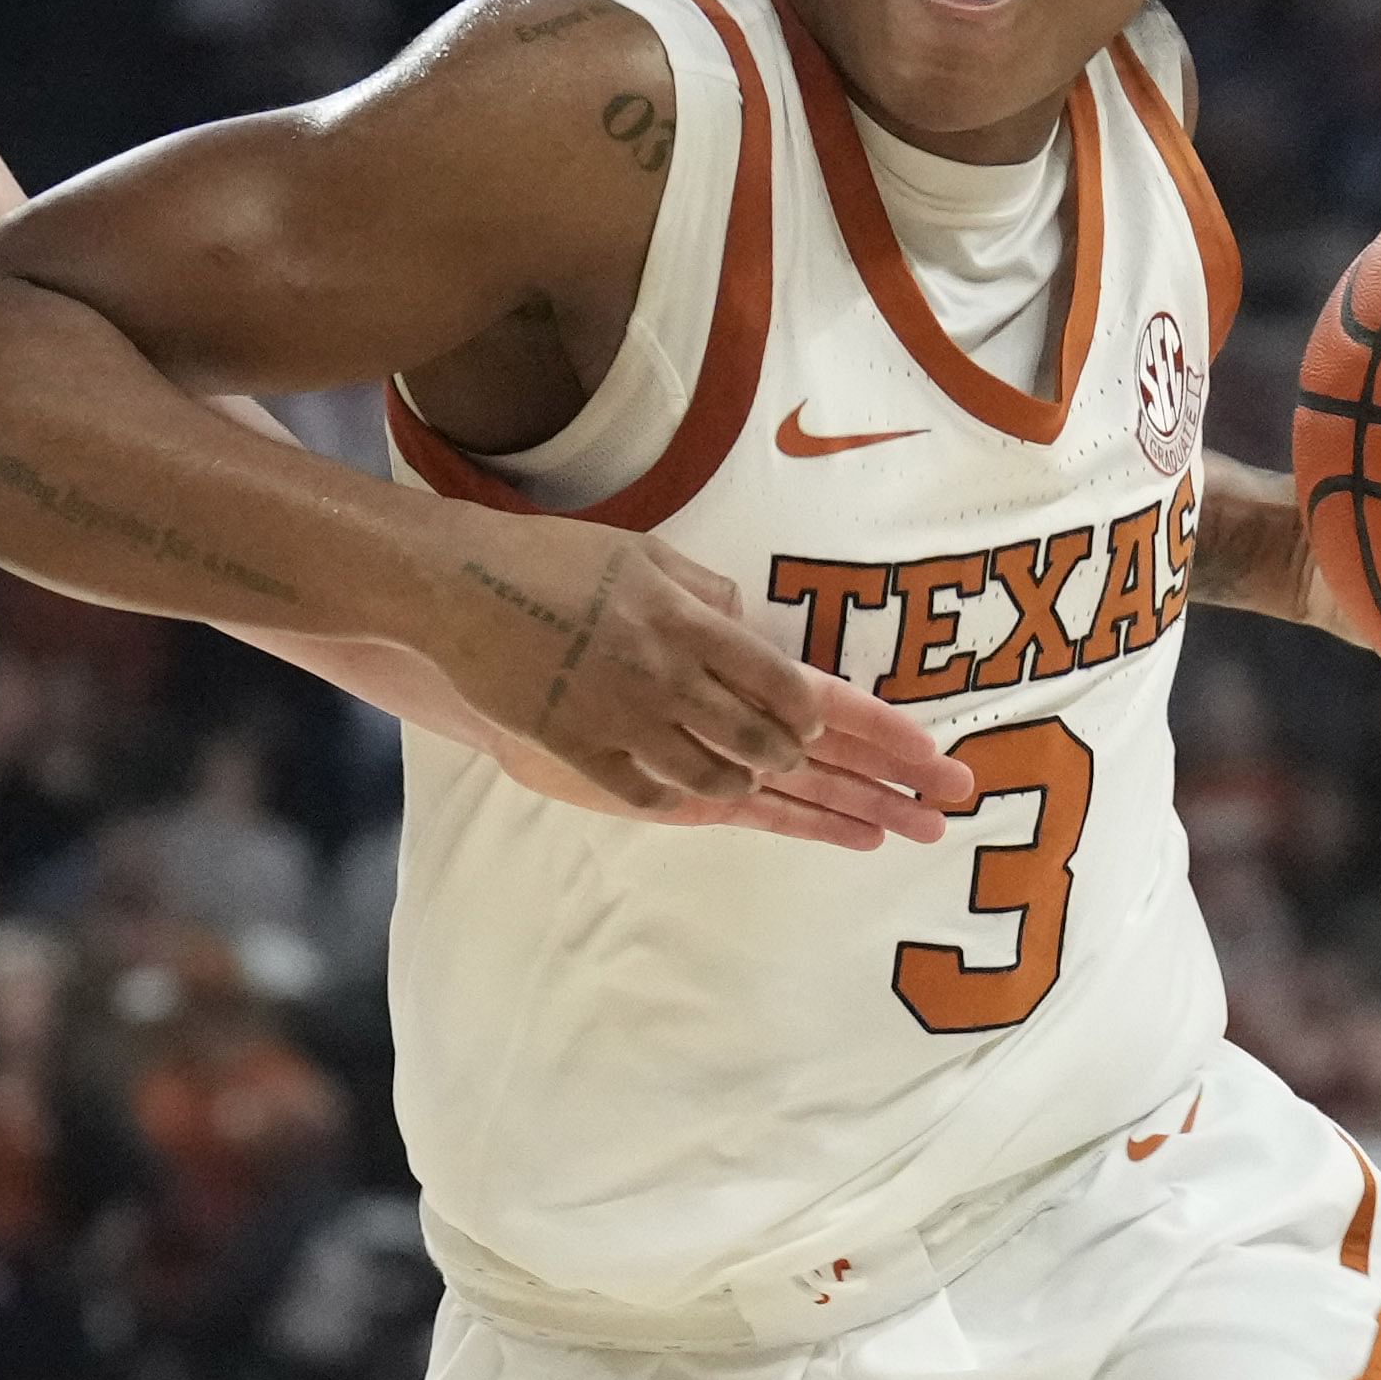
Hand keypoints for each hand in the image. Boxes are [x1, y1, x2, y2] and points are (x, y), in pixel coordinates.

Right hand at [421, 509, 972, 839]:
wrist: (452, 593)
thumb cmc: (551, 563)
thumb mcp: (642, 557)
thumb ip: (704, 595)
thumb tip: (752, 624)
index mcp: (691, 627)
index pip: (794, 689)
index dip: (858, 726)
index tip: (918, 752)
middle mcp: (668, 682)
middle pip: (778, 748)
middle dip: (861, 783)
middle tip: (928, 812)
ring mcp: (625, 726)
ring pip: (726, 780)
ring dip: (793, 802)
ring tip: (857, 823)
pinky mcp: (582, 757)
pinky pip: (659, 796)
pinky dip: (707, 803)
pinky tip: (751, 811)